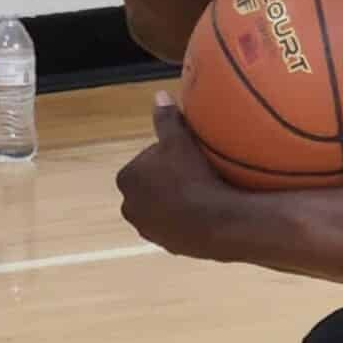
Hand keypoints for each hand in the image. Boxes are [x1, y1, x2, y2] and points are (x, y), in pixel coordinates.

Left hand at [115, 94, 242, 258]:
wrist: (215, 222)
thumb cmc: (192, 175)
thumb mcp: (179, 139)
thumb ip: (166, 118)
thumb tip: (159, 96)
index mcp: (127, 178)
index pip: (145, 161)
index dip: (167, 157)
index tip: (186, 157)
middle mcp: (129, 207)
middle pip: (151, 186)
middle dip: (168, 181)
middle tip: (195, 174)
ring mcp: (148, 230)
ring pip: (163, 207)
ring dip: (177, 201)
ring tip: (202, 192)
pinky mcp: (167, 246)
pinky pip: (176, 226)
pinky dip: (186, 219)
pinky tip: (205, 211)